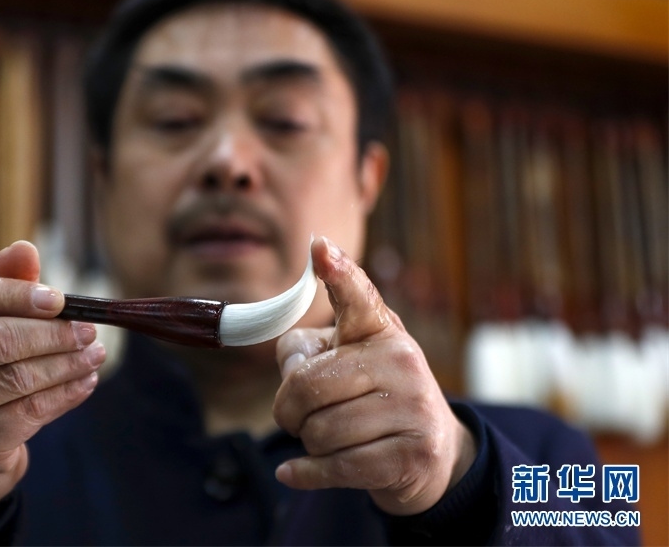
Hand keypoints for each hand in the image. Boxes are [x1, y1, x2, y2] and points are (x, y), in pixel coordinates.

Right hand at [0, 241, 104, 529]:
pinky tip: (85, 381)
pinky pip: (27, 413)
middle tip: (89, 330)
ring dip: (66, 363)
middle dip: (51, 333)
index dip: (14, 293)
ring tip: (95, 354)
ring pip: (15, 378)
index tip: (59, 299)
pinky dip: (64, 394)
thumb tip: (25, 250)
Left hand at [273, 236, 475, 514]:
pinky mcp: (412, 455)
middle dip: (288, 409)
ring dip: (309, 443)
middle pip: (306, 386)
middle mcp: (401, 361)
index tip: (320, 248)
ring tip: (330, 438)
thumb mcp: (341, 363)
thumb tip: (293, 369)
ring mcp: (412, 409)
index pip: (357, 297)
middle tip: (298, 416)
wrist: (432, 453)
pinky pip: (335, 467)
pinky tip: (294, 472)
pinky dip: (306, 474)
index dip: (338, 272)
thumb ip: (303, 353)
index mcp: (380, 330)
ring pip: (319, 432)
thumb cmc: (369, 397)